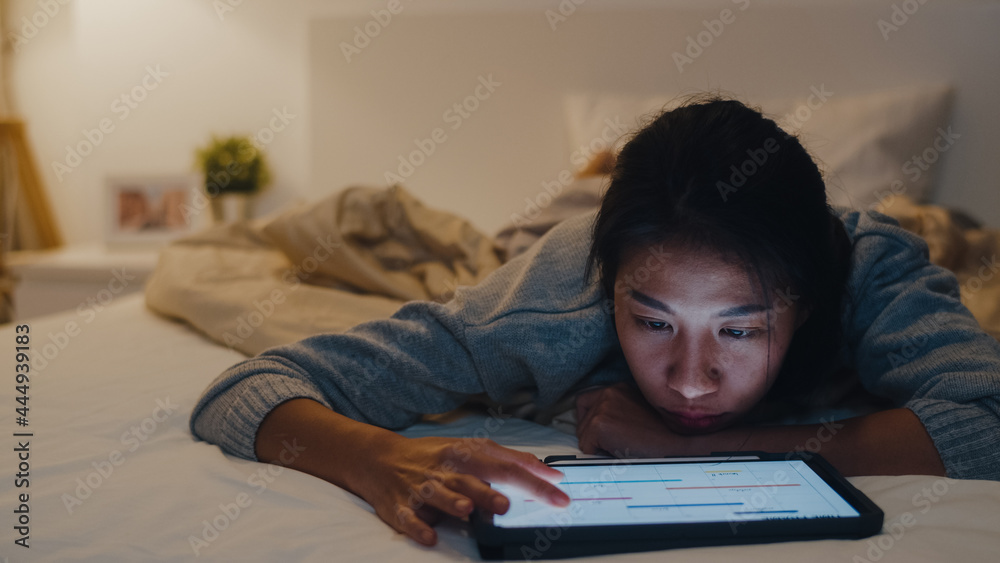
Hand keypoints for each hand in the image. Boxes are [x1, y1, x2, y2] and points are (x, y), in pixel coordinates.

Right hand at [351, 434, 569, 545]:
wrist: (379, 459)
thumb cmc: (435, 457)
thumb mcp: (470, 449)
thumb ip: (508, 459)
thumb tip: (547, 471)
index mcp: (465, 455)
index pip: (505, 467)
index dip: (532, 481)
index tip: (559, 494)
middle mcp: (444, 471)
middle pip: (469, 480)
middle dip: (486, 493)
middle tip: (507, 504)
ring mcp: (420, 488)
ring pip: (437, 495)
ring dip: (451, 503)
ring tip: (466, 510)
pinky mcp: (399, 507)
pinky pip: (409, 518)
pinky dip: (418, 527)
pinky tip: (429, 535)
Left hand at [575, 382, 683, 456]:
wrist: (676, 445)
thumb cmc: (659, 435)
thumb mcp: (636, 413)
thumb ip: (616, 411)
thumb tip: (594, 427)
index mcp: (619, 388)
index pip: (585, 401)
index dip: (591, 420)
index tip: (605, 433)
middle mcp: (609, 392)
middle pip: (581, 418)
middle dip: (593, 434)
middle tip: (616, 442)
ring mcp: (603, 406)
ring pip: (583, 434)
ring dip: (598, 444)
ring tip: (622, 446)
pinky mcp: (600, 424)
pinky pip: (586, 446)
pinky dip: (599, 454)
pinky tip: (619, 451)